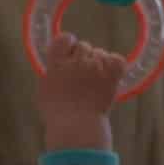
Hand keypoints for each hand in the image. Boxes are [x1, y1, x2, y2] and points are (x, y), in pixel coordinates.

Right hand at [37, 33, 125, 151]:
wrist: (77, 126)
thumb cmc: (58, 112)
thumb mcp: (45, 87)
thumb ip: (52, 69)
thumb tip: (58, 61)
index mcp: (57, 61)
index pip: (65, 38)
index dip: (68, 45)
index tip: (70, 54)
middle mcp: (76, 60)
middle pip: (84, 46)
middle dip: (84, 58)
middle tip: (83, 77)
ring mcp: (96, 66)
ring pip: (101, 53)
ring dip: (99, 64)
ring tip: (95, 84)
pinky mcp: (112, 74)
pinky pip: (118, 59)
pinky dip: (115, 66)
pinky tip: (110, 77)